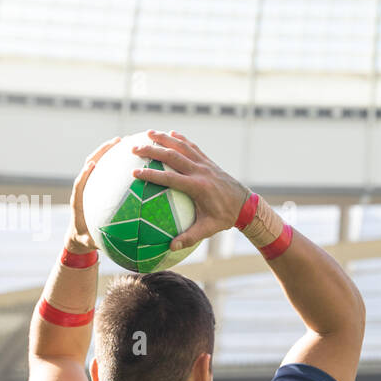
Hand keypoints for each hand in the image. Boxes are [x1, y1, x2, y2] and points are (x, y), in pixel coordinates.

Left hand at [67, 136, 120, 252]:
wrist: (79, 236)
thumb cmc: (86, 239)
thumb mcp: (90, 242)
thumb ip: (95, 241)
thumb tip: (102, 245)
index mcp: (79, 201)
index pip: (80, 184)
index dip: (85, 174)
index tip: (92, 165)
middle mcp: (84, 188)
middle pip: (91, 164)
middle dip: (102, 152)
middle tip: (117, 142)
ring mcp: (91, 183)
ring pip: (100, 162)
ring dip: (110, 151)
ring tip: (127, 141)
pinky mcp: (98, 183)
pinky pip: (109, 169)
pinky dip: (118, 161)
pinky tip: (135, 157)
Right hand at [130, 130, 250, 251]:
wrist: (246, 204)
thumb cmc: (225, 218)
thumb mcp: (208, 229)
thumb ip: (190, 237)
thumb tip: (170, 248)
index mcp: (198, 187)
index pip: (171, 178)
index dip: (152, 174)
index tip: (135, 173)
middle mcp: (201, 172)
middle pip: (173, 156)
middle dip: (153, 150)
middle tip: (134, 148)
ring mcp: (205, 164)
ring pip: (182, 147)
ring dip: (165, 138)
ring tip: (148, 132)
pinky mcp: (209, 161)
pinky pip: (193, 147)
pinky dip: (181, 139)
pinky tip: (170, 133)